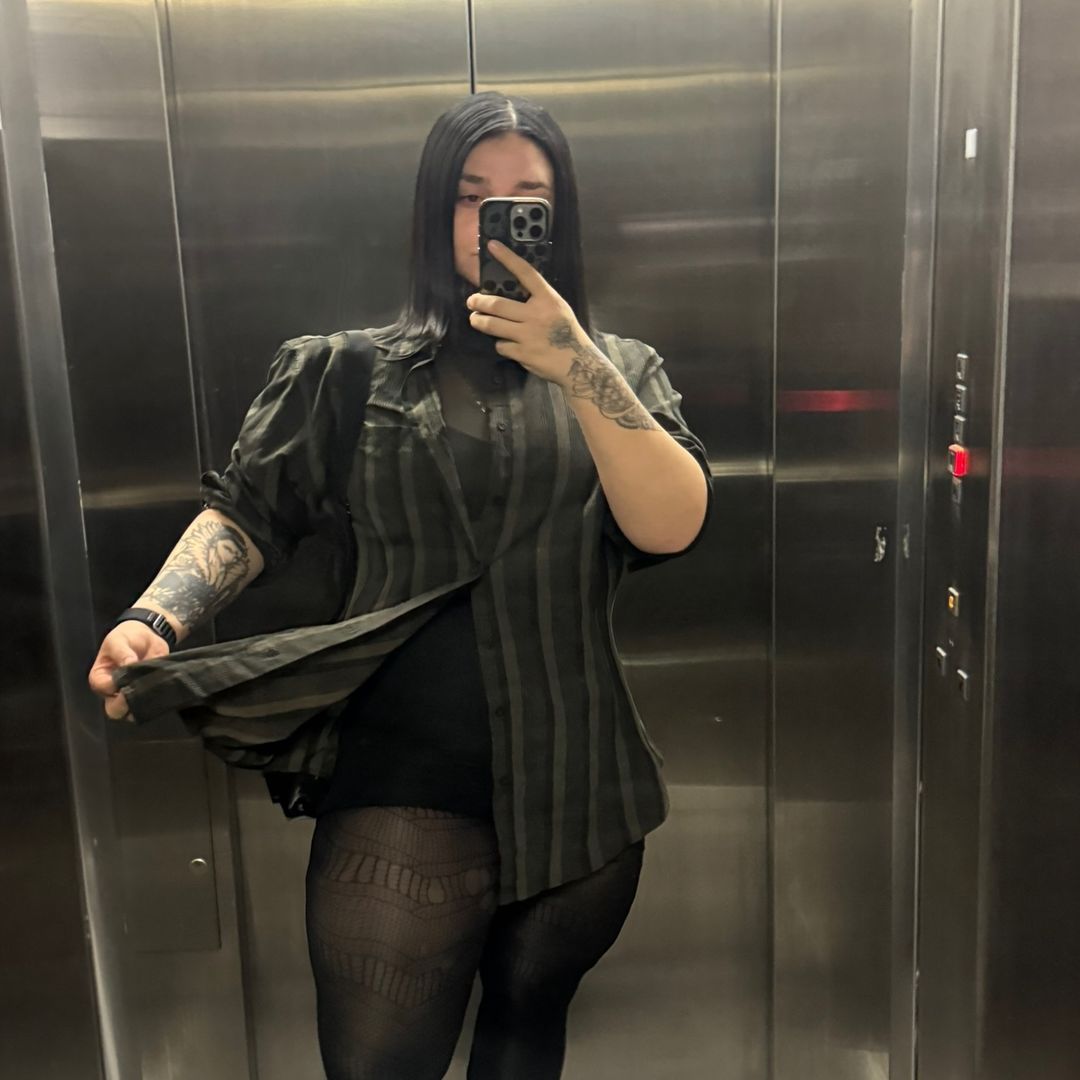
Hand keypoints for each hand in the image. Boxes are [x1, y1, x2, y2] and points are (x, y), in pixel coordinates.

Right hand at [88, 622, 169, 719]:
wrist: (146, 637)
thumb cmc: (126, 638)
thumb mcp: (119, 640)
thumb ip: (122, 652)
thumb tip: (129, 664)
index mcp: (100, 677)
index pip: (104, 689)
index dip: (116, 687)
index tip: (129, 680)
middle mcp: (112, 692)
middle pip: (114, 710)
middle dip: (126, 705)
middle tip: (140, 692)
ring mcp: (129, 696)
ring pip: (131, 713)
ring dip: (142, 705)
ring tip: (152, 689)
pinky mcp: (145, 697)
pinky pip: (148, 707)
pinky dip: (154, 703)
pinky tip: (160, 691)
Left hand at [465, 240, 597, 387]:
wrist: (578, 364)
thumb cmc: (567, 334)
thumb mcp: (559, 309)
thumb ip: (539, 300)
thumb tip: (514, 292)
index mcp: (548, 300)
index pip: (526, 273)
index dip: (508, 258)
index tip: (492, 246)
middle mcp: (536, 315)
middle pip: (498, 304)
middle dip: (479, 302)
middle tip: (471, 301)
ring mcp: (528, 335)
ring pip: (493, 325)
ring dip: (479, 322)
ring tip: (475, 320)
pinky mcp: (522, 354)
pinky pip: (501, 345)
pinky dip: (500, 344)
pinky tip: (506, 344)